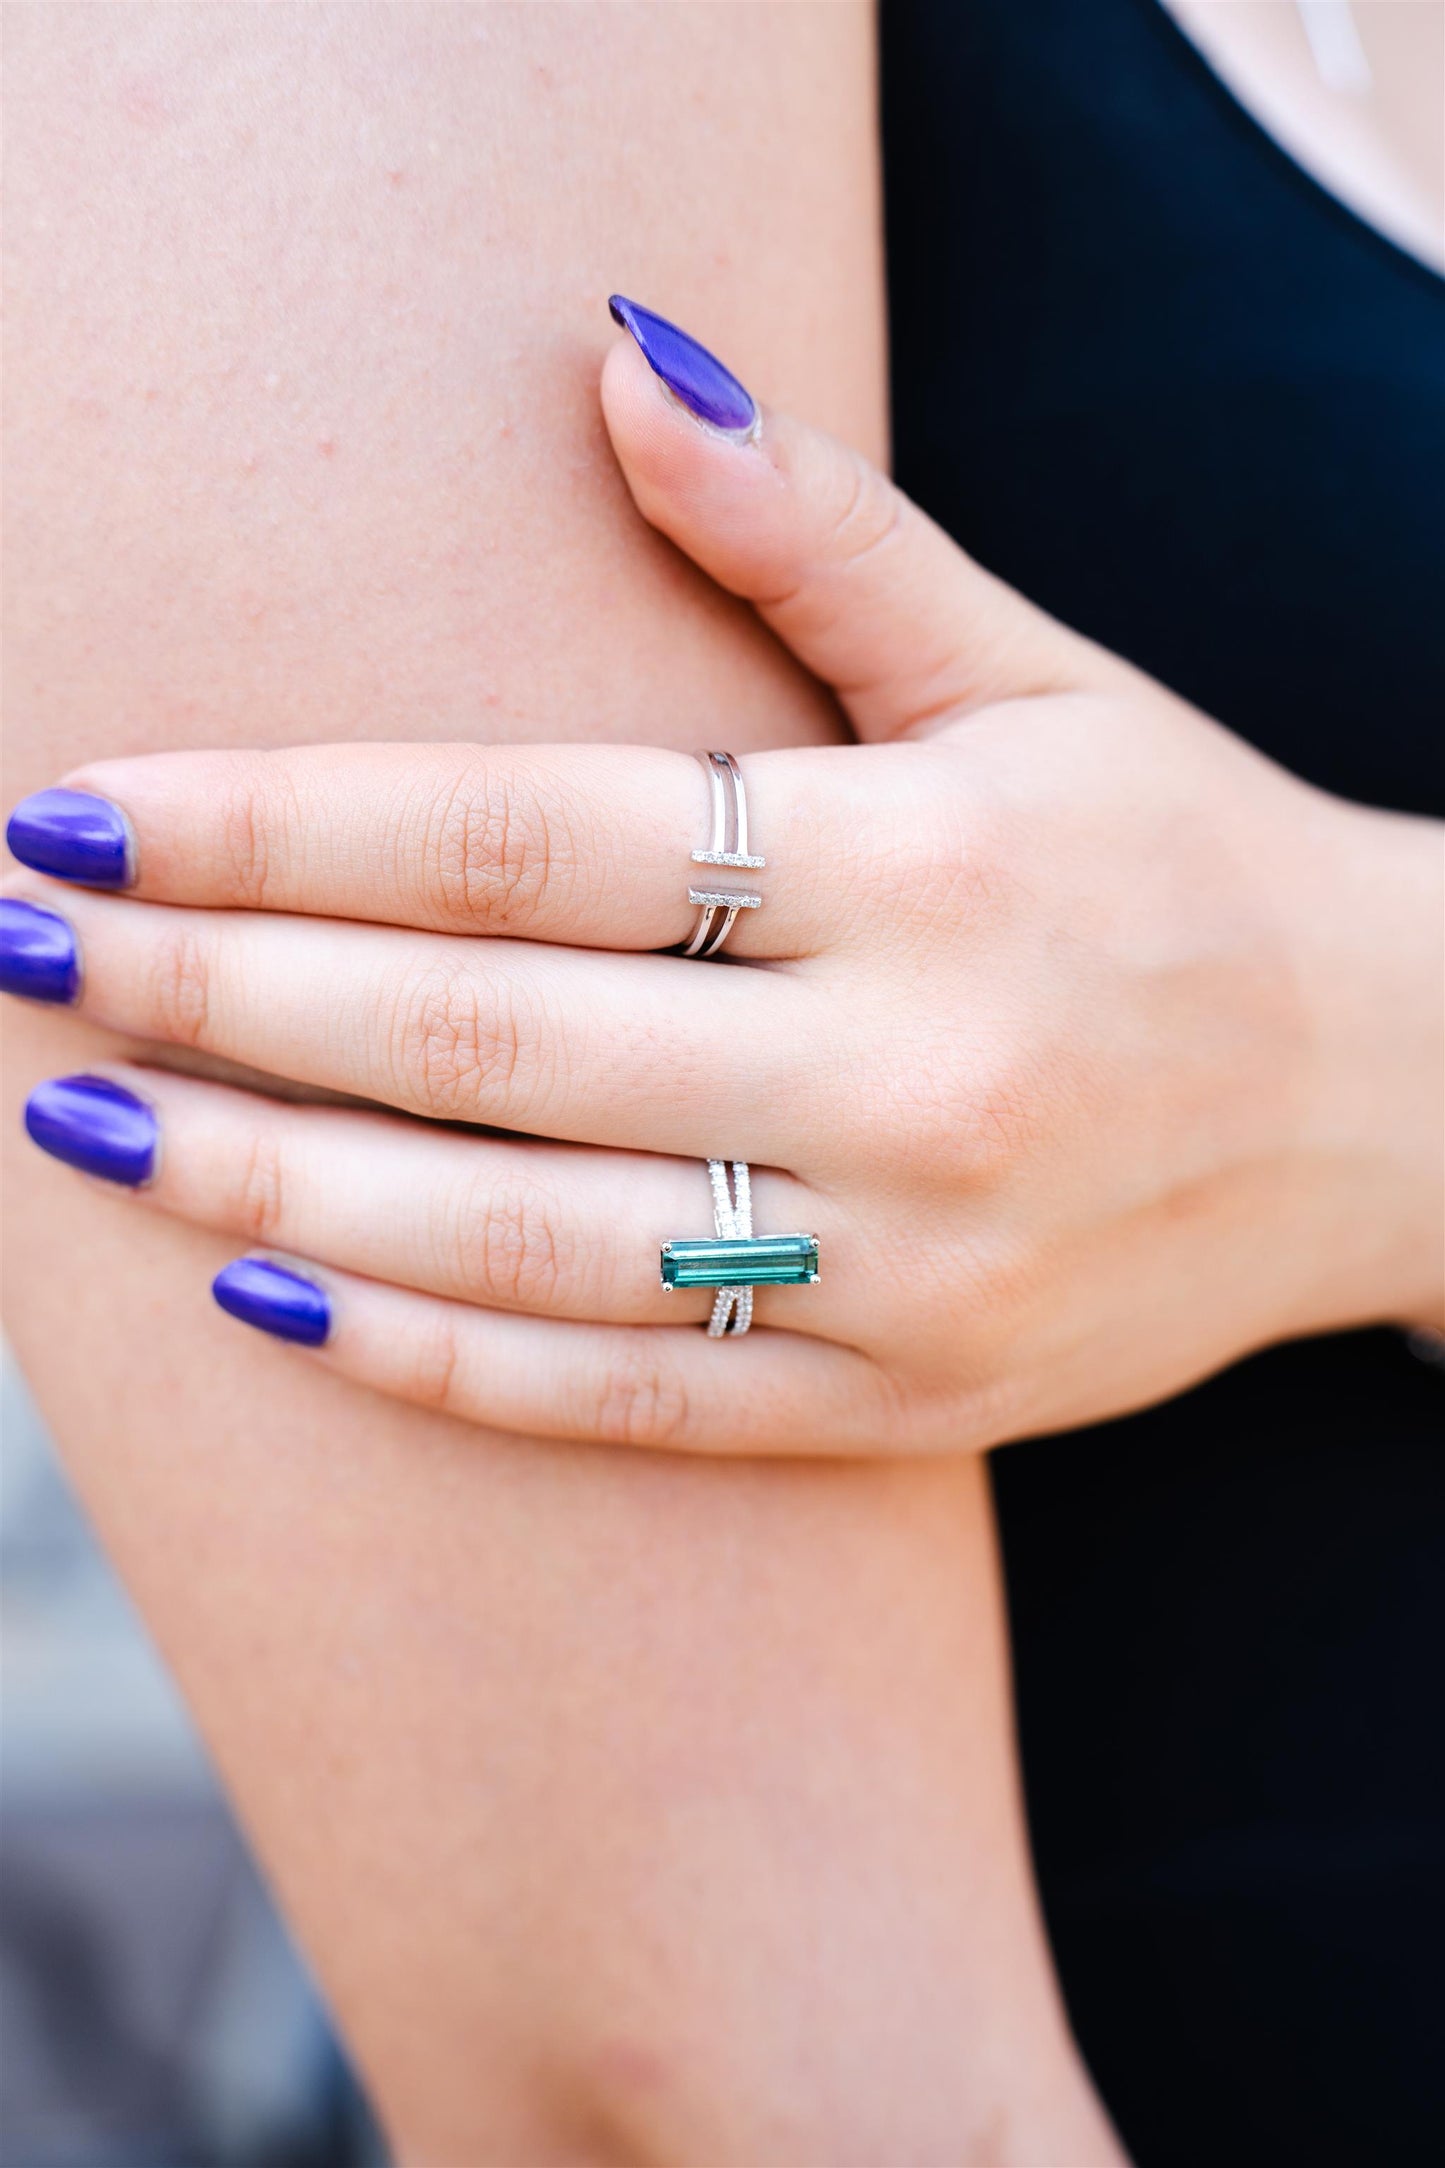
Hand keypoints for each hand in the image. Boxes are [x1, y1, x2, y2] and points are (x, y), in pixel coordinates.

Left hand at [4, 310, 1439, 1454]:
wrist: (1397, 1101)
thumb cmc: (1184, 863)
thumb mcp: (1032, 674)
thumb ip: (818, 535)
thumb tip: (615, 356)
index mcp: (932, 860)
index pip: (533, 833)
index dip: (287, 821)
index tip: (92, 803)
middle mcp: (916, 1073)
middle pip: (493, 1040)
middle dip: (228, 994)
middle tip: (33, 947)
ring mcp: (912, 1268)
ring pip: (533, 1247)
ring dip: (281, 1191)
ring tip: (99, 1129)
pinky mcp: (909, 1403)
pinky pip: (635, 1406)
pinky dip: (443, 1366)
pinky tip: (283, 1308)